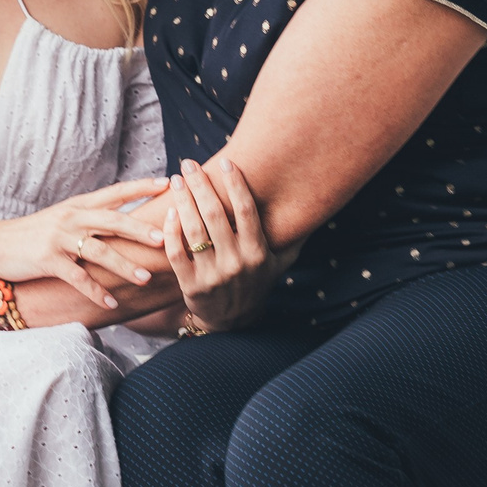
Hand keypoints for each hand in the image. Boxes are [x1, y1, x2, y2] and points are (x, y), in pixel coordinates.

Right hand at [0, 177, 173, 309]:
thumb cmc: (33, 233)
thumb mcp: (62, 218)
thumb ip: (90, 218)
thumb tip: (122, 221)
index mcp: (78, 205)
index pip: (115, 193)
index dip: (140, 187)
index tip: (166, 183)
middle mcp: (72, 218)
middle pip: (112, 221)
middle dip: (140, 230)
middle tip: (164, 238)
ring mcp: (59, 238)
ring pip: (99, 251)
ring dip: (123, 266)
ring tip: (144, 278)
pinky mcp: (48, 260)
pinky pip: (77, 278)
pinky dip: (95, 292)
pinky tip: (110, 303)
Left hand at [164, 156, 282, 332]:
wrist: (233, 323)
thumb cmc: (255, 285)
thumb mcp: (279, 265)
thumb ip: (293, 239)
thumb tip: (317, 211)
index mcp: (258, 254)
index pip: (247, 212)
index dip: (236, 185)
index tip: (226, 162)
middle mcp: (237, 263)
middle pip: (216, 216)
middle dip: (201, 186)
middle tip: (189, 164)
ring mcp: (213, 276)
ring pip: (194, 231)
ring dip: (183, 202)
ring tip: (176, 181)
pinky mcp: (191, 286)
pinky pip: (177, 253)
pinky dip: (171, 231)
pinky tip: (169, 213)